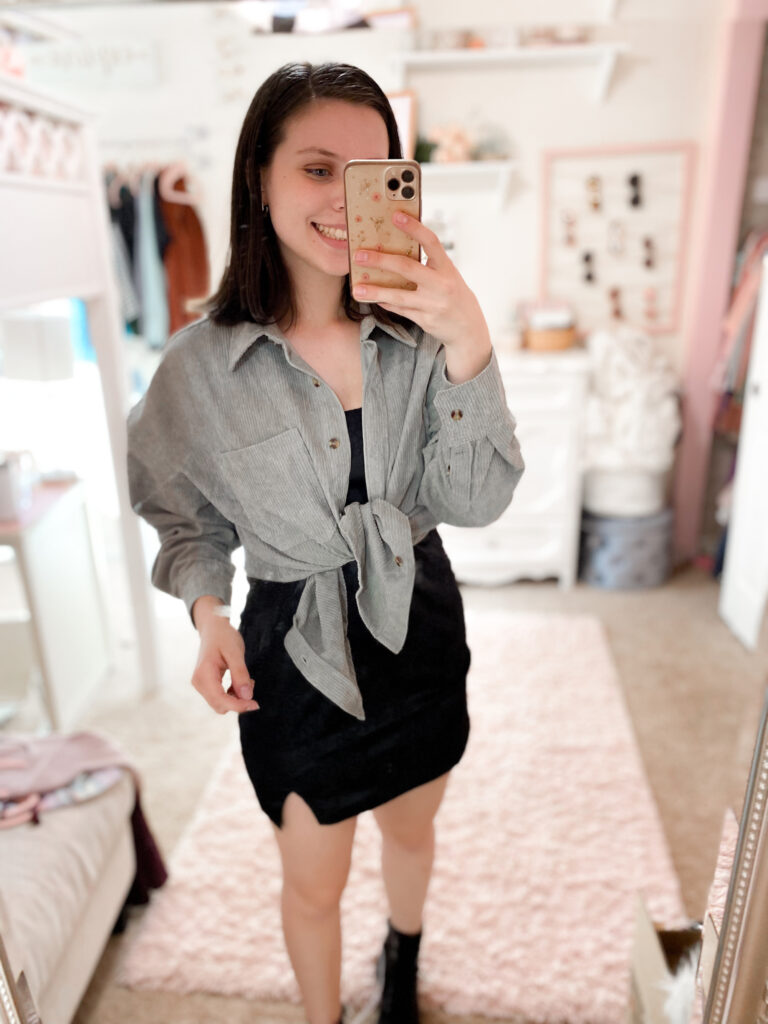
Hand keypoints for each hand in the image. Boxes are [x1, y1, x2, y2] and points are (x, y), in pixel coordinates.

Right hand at [191, 616, 260, 714]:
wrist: (213, 628)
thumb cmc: (223, 637)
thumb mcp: (235, 653)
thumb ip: (240, 674)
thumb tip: (247, 697)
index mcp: (204, 674)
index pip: (220, 700)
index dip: (238, 706)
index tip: (255, 704)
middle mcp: (199, 683)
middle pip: (220, 706)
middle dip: (238, 701)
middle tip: (251, 683)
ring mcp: (201, 684)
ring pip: (221, 703)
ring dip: (236, 697)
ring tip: (246, 679)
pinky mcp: (206, 685)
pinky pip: (220, 698)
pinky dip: (233, 694)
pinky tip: (240, 681)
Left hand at [351, 210, 490, 354]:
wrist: (468, 327)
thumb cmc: (454, 294)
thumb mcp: (447, 275)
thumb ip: (428, 264)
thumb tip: (397, 249)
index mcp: (447, 268)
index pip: (431, 242)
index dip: (414, 227)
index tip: (396, 215)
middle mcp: (441, 285)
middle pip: (407, 268)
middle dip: (381, 261)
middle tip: (359, 256)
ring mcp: (432, 304)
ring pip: (398, 295)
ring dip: (375, 291)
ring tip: (356, 289)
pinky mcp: (425, 320)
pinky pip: (400, 310)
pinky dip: (386, 302)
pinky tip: (373, 298)